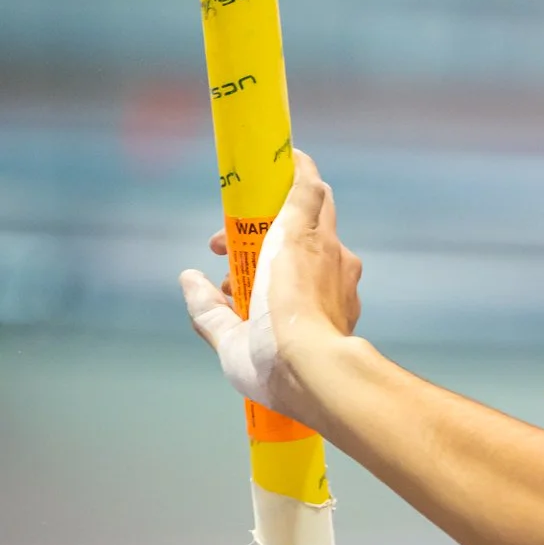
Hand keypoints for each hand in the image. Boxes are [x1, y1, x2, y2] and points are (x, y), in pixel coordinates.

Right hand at [179, 149, 362, 417]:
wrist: (320, 379)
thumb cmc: (276, 342)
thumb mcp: (229, 323)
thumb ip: (207, 303)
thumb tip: (190, 282)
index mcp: (298, 237)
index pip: (306, 186)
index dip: (293, 171)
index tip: (278, 165)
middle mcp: (329, 251)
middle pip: (315, 209)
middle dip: (276, 216)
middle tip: (235, 241)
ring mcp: (346, 280)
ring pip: (320, 250)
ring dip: (287, 258)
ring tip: (247, 289)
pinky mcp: (352, 308)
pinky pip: (330, 283)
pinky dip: (305, 287)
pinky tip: (279, 312)